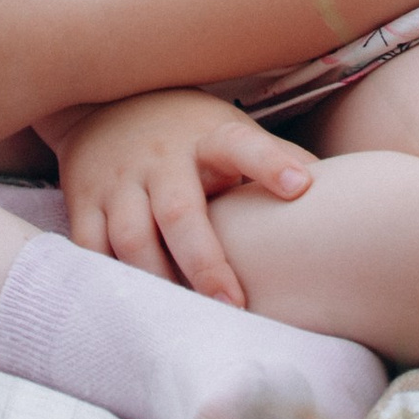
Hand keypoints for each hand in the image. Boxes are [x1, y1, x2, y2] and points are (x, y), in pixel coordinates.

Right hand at [51, 90, 316, 303]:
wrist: (100, 95)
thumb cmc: (186, 128)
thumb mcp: (228, 128)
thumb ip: (276, 158)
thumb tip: (335, 193)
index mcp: (207, 137)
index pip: (243, 143)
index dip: (270, 163)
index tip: (301, 187)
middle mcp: (161, 158)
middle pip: (181, 213)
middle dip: (206, 264)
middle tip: (234, 307)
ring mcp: (118, 180)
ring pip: (132, 239)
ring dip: (158, 283)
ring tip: (183, 323)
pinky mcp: (83, 199)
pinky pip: (90, 248)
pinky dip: (106, 281)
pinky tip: (129, 311)